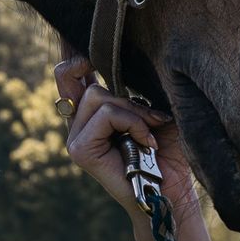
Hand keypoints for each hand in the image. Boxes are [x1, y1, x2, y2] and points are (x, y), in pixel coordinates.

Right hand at [55, 47, 223, 240]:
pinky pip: (106, 115)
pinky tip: (145, 143)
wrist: (171, 193)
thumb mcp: (153, 112)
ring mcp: (75, 138)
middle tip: (153, 119)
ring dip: (134, 112)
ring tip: (150, 134)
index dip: (72, 58)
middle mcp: (77, 125)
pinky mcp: (80, 149)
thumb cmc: (167, 154)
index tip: (82, 48)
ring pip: (98, 97)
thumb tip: (127, 57)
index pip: (68, 76)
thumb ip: (134, 90)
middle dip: (128, 98)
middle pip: (88, 83)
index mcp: (90, 115)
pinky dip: (133, 124)